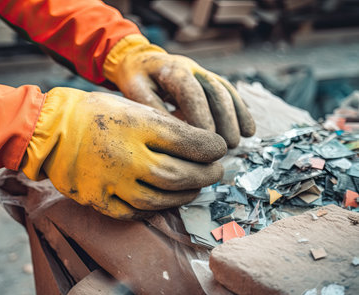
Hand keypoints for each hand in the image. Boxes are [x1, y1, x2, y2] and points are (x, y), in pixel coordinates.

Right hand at [21, 88, 226, 219]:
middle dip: (206, 175)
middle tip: (217, 172)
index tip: (220, 149)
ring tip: (195, 188)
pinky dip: (154, 209)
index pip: (189, 142)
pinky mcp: (99, 200)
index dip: (211, 148)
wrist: (50, 130)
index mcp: (138, 127)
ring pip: (161, 199)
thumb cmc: (95, 113)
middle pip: (180, 175)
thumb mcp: (131, 107)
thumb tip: (196, 143)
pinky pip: (134, 212)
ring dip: (185, 196)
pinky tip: (164, 201)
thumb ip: (163, 125)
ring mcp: (112, 182)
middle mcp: (128, 157)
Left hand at [104, 35, 255, 147]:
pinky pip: (230, 94)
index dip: (202, 114)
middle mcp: (192, 68)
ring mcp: (203, 73)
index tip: (207, 138)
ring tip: (242, 140)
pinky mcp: (210, 81)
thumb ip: (152, 109)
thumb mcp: (135, 91)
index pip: (192, 91)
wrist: (139, 60)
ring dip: (237, 116)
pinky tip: (248, 129)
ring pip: (226, 92)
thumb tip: (172, 134)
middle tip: (228, 145)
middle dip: (225, 119)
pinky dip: (240, 111)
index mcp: (172, 69)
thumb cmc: (136, 79)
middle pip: (215, 91)